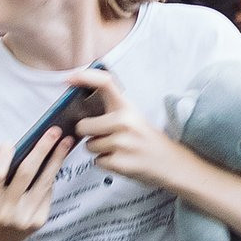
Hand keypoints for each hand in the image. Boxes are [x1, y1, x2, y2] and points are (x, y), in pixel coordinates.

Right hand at [0, 124, 74, 240]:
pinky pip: (47, 193)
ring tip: (66, 142)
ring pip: (44, 182)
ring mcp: (24, 218)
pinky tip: (56, 163)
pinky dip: (50, 177)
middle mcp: (6, 211)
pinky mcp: (38, 221)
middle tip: (54, 131)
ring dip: (57, 159)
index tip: (9, 143)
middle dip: (42, 149)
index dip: (3, 157)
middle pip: (26, 174)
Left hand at [70, 69, 188, 188]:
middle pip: (83, 126)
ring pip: (89, 146)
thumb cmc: (146, 139)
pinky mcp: (120, 162)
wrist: (170, 163)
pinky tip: (121, 160)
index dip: (85, 77)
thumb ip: (111, 109)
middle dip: (88, 134)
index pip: (105, 83)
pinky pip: (97, 161)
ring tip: (118, 149)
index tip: (70, 78)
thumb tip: (80, 106)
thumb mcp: (133, 116)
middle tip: (105, 136)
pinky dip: (105, 163)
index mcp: (127, 107)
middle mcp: (124, 122)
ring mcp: (122, 143)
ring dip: (98, 150)